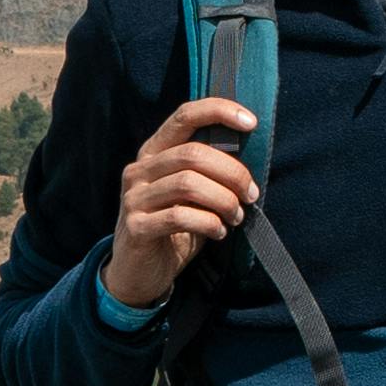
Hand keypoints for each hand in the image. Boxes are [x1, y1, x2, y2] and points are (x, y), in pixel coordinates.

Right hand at [100, 96, 256, 313]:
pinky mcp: (136, 227)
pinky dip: (209, 223)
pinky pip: (179, 217)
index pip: (184, 115)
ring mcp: (134, 198)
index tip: (251, 122)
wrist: (137, 274)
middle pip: (193, 154)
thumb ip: (208, 173)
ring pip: (188, 184)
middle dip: (232, 173)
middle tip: (251, 194)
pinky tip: (219, 232)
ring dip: (223, 200)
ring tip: (236, 216)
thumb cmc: (173, 229)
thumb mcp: (190, 195)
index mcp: (154, 152)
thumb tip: (249, 160)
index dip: (218, 111)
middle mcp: (139, 169)